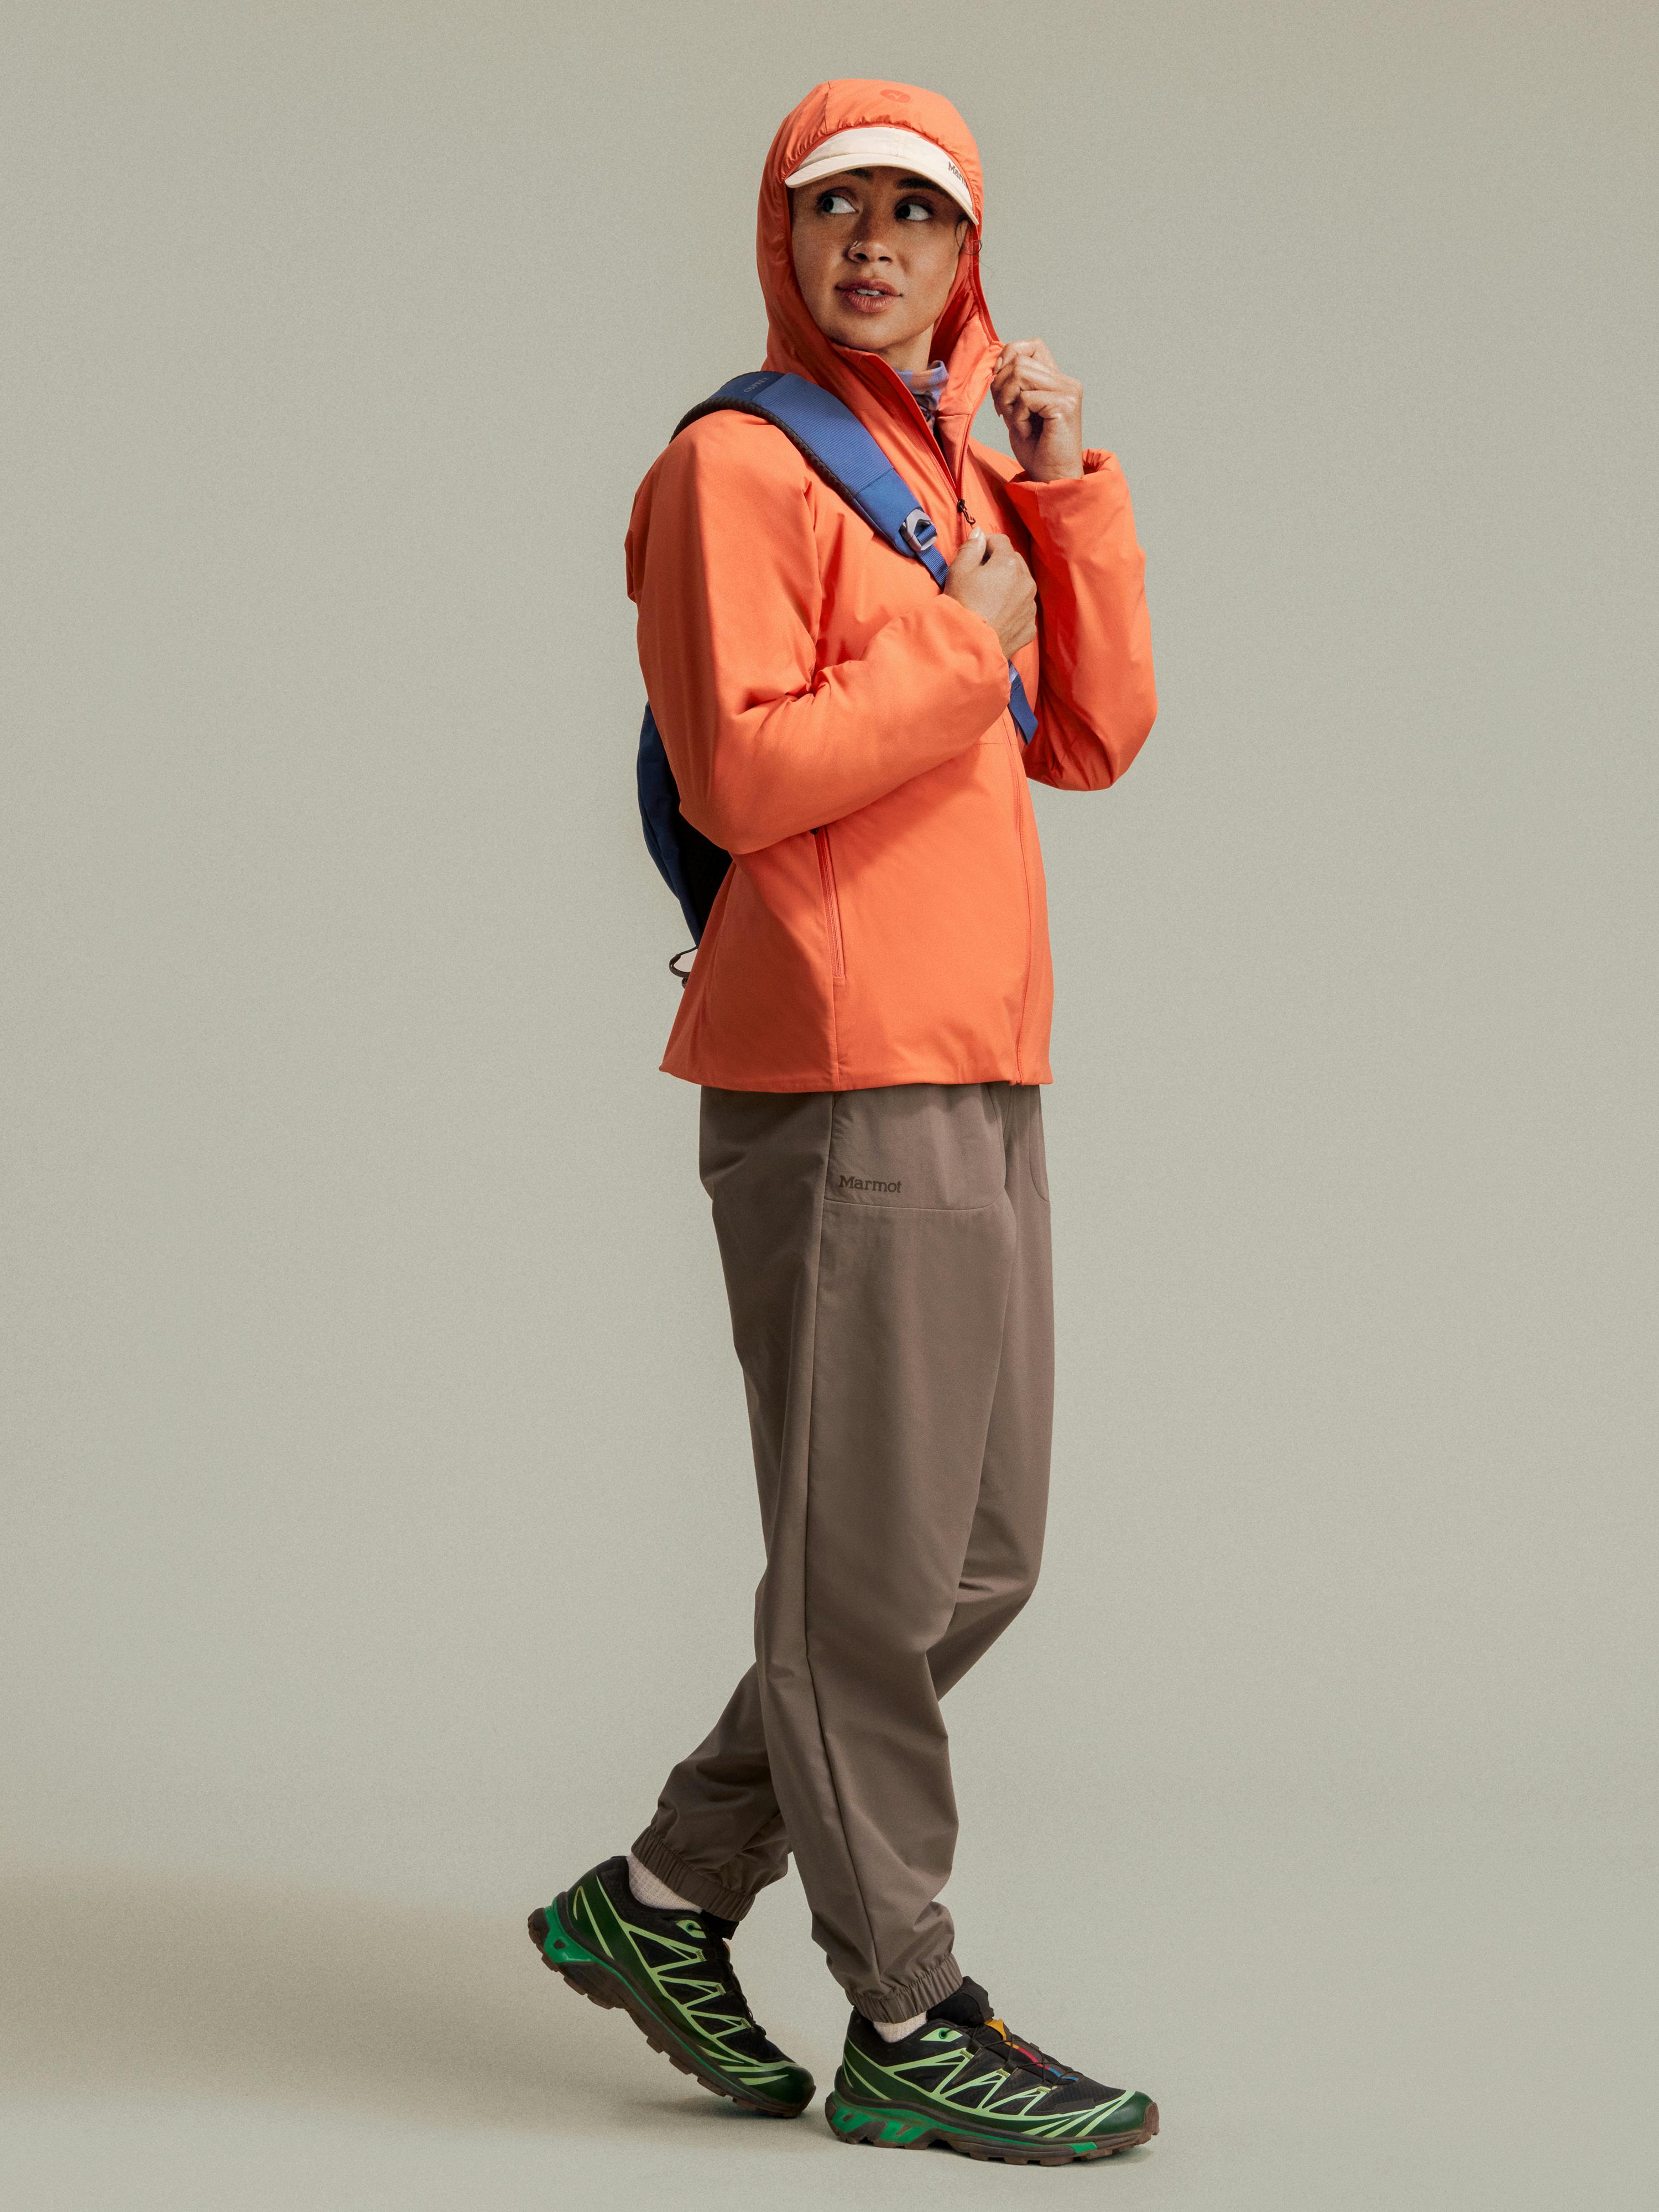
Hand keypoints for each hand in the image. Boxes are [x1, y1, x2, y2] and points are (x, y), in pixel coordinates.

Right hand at [944, 527, 1036, 658]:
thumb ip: (971, 547)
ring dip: (1008, 585)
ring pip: (1021, 585)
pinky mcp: (1030, 626)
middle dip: (999, 564)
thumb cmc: (961, 606)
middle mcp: (1026, 582)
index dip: (985, 544)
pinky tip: (996, 616)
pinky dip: (1012, 608)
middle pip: (1014, 562)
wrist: (969, 647)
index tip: (974, 554)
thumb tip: (979, 534)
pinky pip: (1022, 609)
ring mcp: (1030, 605)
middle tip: (979, 578)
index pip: (1000, 541)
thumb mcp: (958, 571)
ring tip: (988, 598)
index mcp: (1009, 564)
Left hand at [990, 340, 1083, 481]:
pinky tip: (1027, 432)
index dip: (1009, 356)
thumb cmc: (1037, 450)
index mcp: (1056, 380)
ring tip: (1017, 422)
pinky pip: (1025, 398)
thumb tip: (994, 367)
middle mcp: (1065, 381)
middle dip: (1001, 387)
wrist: (1053, 478)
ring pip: (1020, 374)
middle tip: (1005, 413)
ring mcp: (1068, 391)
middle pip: (1019, 361)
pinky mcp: (1065, 405)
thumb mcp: (1017, 411)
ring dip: (1008, 401)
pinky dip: (1018, 417)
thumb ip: (1011, 387)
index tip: (998, 382)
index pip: (1031, 346)